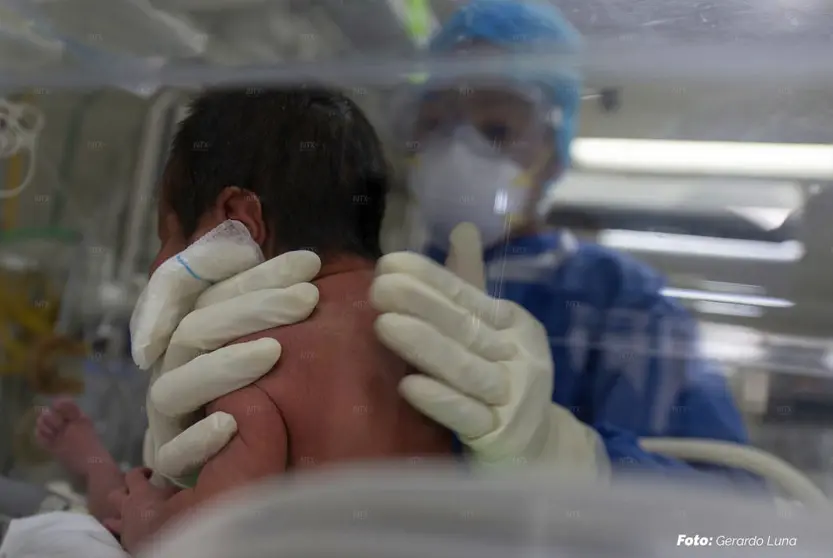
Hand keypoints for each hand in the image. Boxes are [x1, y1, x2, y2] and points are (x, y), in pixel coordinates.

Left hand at [104, 468, 176, 553]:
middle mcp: (127, 508)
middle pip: (114, 494)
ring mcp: (123, 526)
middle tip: (135, 492)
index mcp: (140, 493)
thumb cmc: (171, 516)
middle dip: (123, 492)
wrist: (163, 543)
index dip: (140, 471)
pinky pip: (119, 533)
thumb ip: (174, 490)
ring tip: (127, 514)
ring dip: (118, 514)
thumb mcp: (179, 496)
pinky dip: (124, 530)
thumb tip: (175, 486)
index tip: (150, 473)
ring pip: (110, 518)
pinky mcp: (125, 540)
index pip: (133, 475)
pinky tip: (132, 531)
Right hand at [131, 221, 320, 482]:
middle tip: (308, 297)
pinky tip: (232, 422)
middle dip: (252, 308)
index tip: (311, 263)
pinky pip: (172, 454)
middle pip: (195, 329)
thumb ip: (237, 279)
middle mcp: (171, 367)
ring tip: (275, 351)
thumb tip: (236, 247)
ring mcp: (168, 415)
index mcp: (186, 329)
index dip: (257, 275)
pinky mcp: (173, 461)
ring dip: (223, 366)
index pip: (206, 290)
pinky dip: (198, 440)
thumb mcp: (253, 321)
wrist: (242, 451)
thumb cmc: (256, 373)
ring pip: (174, 387)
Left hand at [371, 223, 605, 471]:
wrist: (538, 449)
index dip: (430, 279)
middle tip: (380, 286)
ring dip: (426, 346)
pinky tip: (409, 385)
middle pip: (465, 328)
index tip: (390, 262)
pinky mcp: (499, 436)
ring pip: (464, 369)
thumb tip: (461, 227)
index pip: (468, 296)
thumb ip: (470, 284)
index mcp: (514, 325)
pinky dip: (439, 400)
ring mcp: (511, 398)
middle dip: (422, 305)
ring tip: (385, 324)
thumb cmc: (502, 381)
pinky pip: (466, 417)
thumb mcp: (491, 331)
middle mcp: (518, 356)